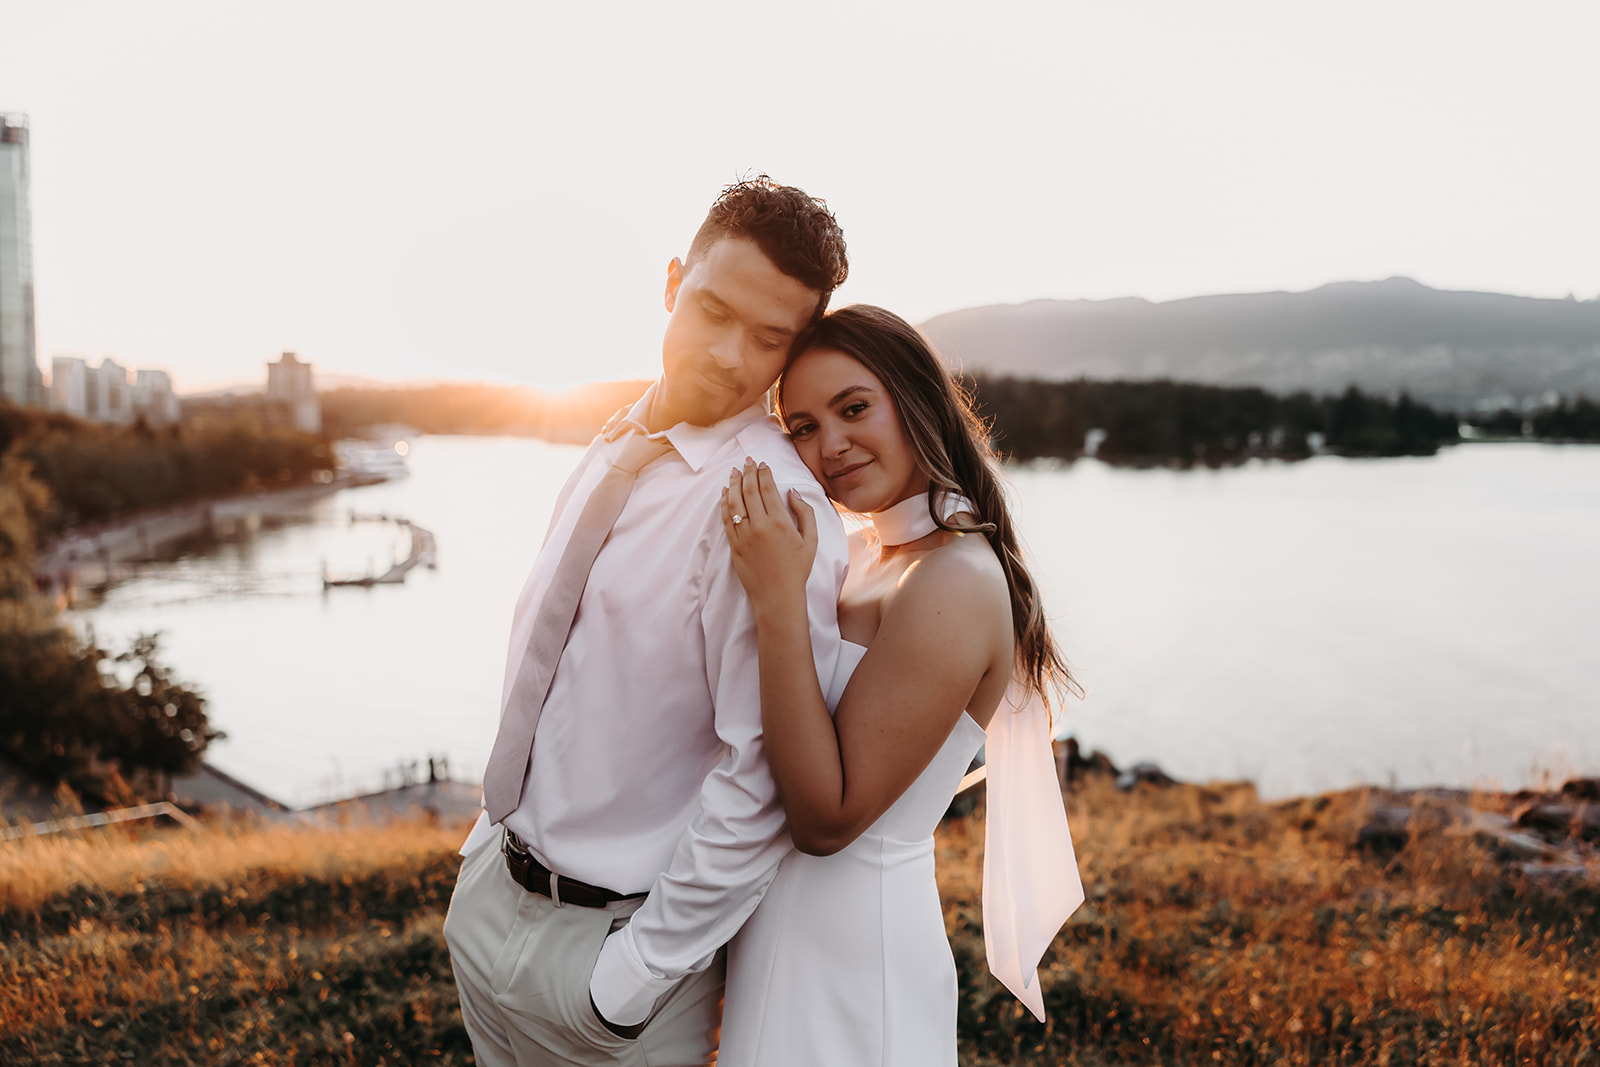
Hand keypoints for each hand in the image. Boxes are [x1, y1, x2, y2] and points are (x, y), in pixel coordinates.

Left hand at [721, 458, 816, 611]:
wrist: (777, 596)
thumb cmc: (797, 569)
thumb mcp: (811, 540)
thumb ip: (805, 513)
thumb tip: (793, 492)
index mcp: (780, 522)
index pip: (768, 489)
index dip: (764, 473)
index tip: (762, 464)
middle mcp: (759, 526)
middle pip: (749, 491)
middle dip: (748, 472)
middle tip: (748, 461)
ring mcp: (744, 536)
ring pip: (735, 502)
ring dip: (734, 483)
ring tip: (734, 471)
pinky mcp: (734, 545)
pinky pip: (726, 519)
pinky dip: (725, 503)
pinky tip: (725, 493)